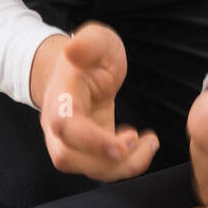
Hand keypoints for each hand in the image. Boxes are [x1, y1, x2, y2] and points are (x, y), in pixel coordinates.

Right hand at [31, 22, 159, 182]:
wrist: (78, 70)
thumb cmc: (89, 55)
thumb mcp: (96, 39)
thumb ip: (89, 42)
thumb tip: (73, 48)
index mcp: (60, 98)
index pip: (65, 126)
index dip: (91, 141)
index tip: (122, 145)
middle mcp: (58, 125)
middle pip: (68, 157)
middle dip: (105, 161)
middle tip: (137, 141)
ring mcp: (72, 141)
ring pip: (87, 168)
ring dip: (122, 166)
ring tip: (149, 142)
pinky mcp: (89, 150)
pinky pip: (103, 168)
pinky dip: (127, 163)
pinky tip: (143, 143)